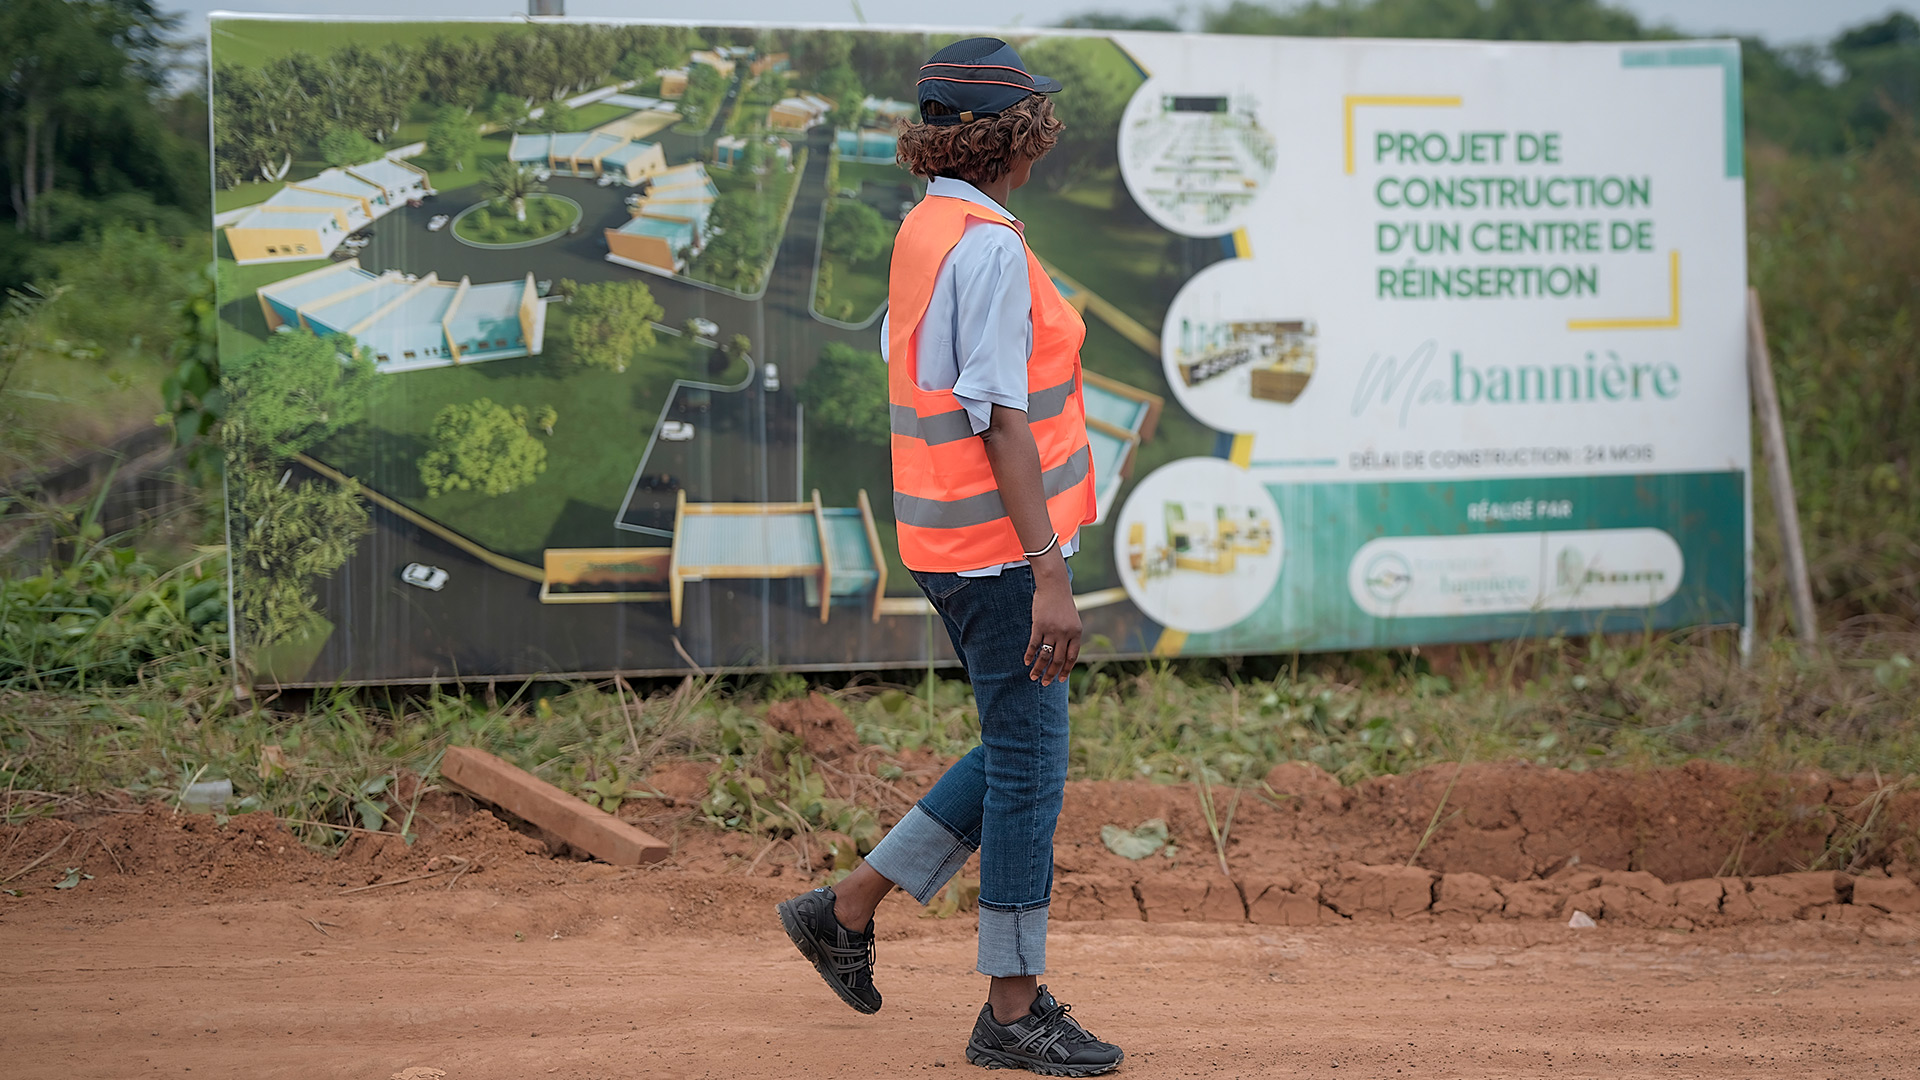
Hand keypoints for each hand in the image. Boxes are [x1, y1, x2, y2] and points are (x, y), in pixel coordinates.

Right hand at [1024, 558, 1080, 684]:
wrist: (1054, 586)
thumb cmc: (1063, 603)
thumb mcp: (1072, 620)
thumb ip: (1070, 636)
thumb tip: (1064, 655)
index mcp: (1076, 633)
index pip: (1072, 657)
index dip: (1066, 670)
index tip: (1060, 680)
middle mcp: (1065, 633)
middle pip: (1058, 659)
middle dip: (1051, 673)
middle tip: (1045, 683)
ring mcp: (1052, 629)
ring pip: (1045, 655)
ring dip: (1039, 668)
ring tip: (1033, 677)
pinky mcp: (1039, 625)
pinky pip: (1034, 645)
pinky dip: (1030, 655)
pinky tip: (1026, 662)